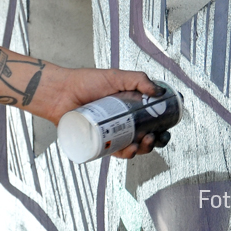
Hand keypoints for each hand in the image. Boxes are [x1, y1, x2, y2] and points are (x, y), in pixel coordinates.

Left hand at [32, 66, 162, 159]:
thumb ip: (138, 79)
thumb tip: (159, 91)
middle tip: (156, 135)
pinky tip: (130, 149)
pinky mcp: (101, 144)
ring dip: (144, 149)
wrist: (61, 92)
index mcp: (131, 108)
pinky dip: (126, 154)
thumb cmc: (86, 82)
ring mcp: (112, 134)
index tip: (169, 123)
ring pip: (134, 148)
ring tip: (144, 140)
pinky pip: (116, 153)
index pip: (153, 119)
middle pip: (147, 136)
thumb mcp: (116, 76)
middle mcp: (124, 123)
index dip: (164, 124)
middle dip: (157, 140)